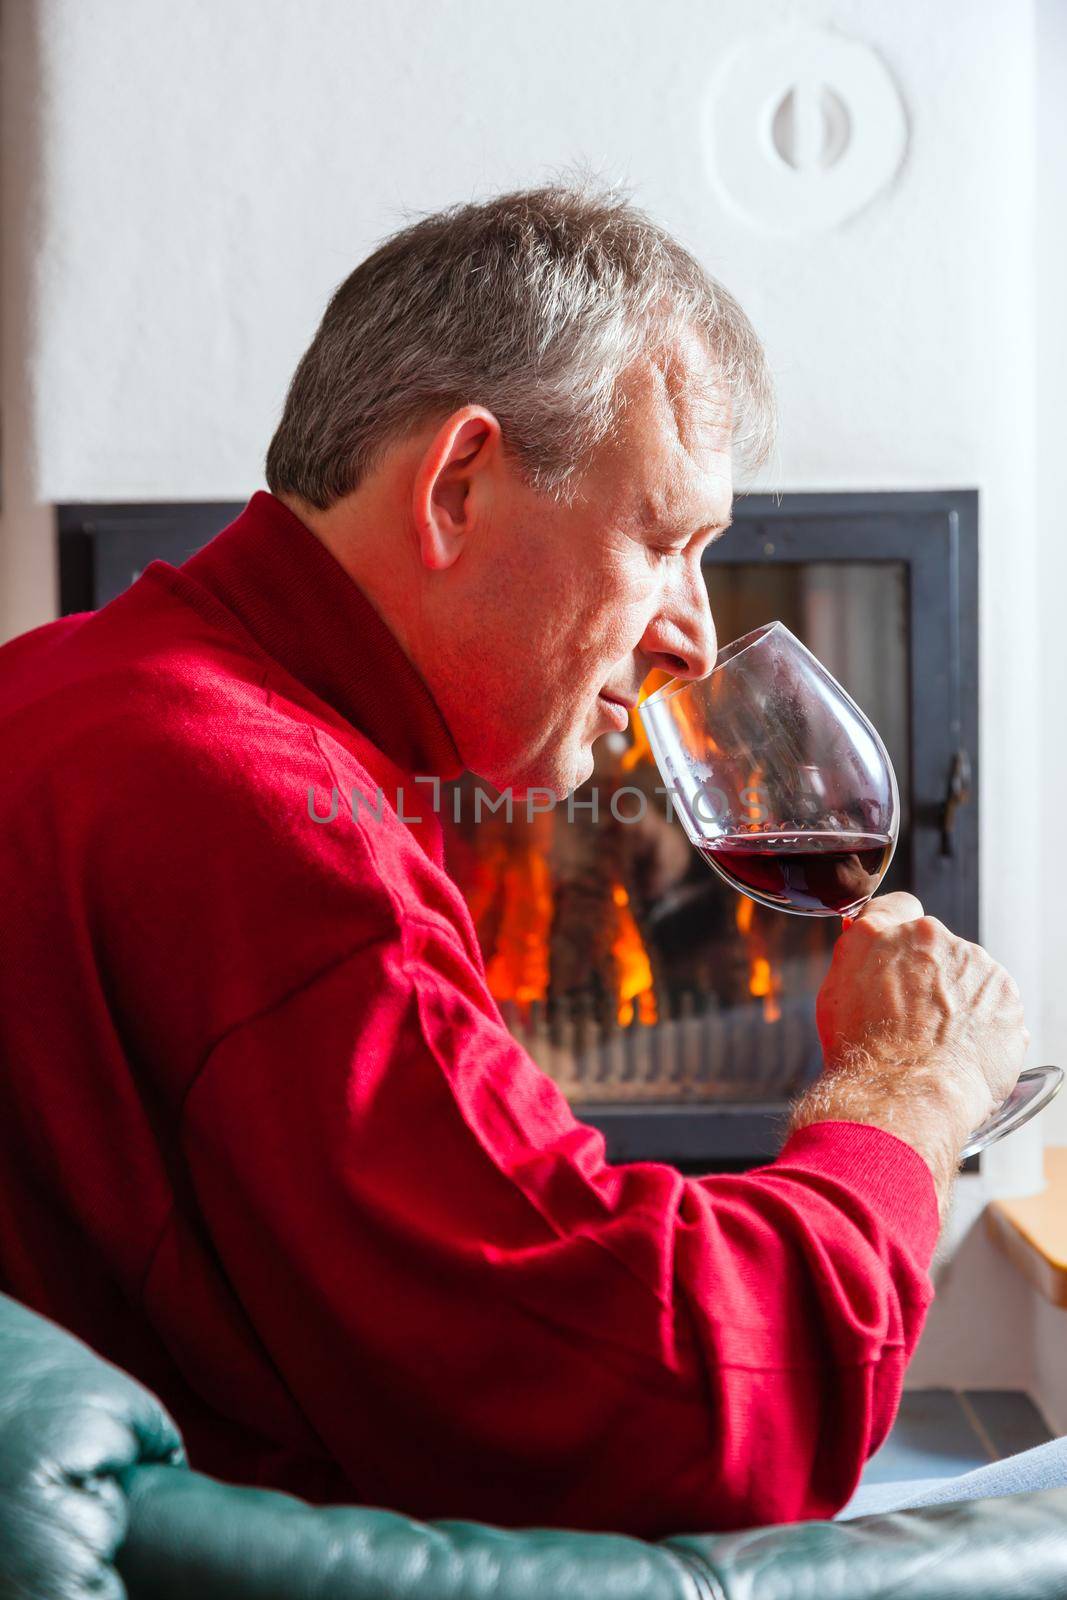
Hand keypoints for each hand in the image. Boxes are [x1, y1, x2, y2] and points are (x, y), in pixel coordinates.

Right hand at [816, 892, 1028, 1132]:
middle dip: (930, 974)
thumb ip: (855, 954)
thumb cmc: (861, 1051)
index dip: (899, 934)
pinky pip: (996, 1004)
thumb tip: (861, 935)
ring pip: (969, 975)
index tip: (900, 956)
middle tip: (915, 1017)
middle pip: (937, 948)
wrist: (904, 1093)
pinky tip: (963, 1049)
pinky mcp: (1007, 995)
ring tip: (939, 1041)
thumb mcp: (834, 991)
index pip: (899, 907)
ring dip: (960, 998)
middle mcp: (933, 938)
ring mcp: (975, 964)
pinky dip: (985, 1022)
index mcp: (885, 930)